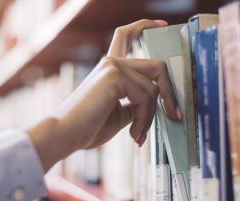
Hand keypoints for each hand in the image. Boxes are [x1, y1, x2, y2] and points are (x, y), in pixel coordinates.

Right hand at [28, 19, 180, 170]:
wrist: (66, 135)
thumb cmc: (88, 128)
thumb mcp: (121, 114)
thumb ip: (137, 103)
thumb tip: (158, 104)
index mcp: (110, 68)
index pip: (127, 35)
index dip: (146, 26)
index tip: (163, 26)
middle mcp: (112, 61)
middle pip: (157, 66)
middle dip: (169, 92)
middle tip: (173, 114)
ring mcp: (113, 66)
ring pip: (154, 86)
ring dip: (152, 115)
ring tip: (138, 134)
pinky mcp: (115, 75)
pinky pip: (147, 96)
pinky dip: (145, 118)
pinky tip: (134, 133)